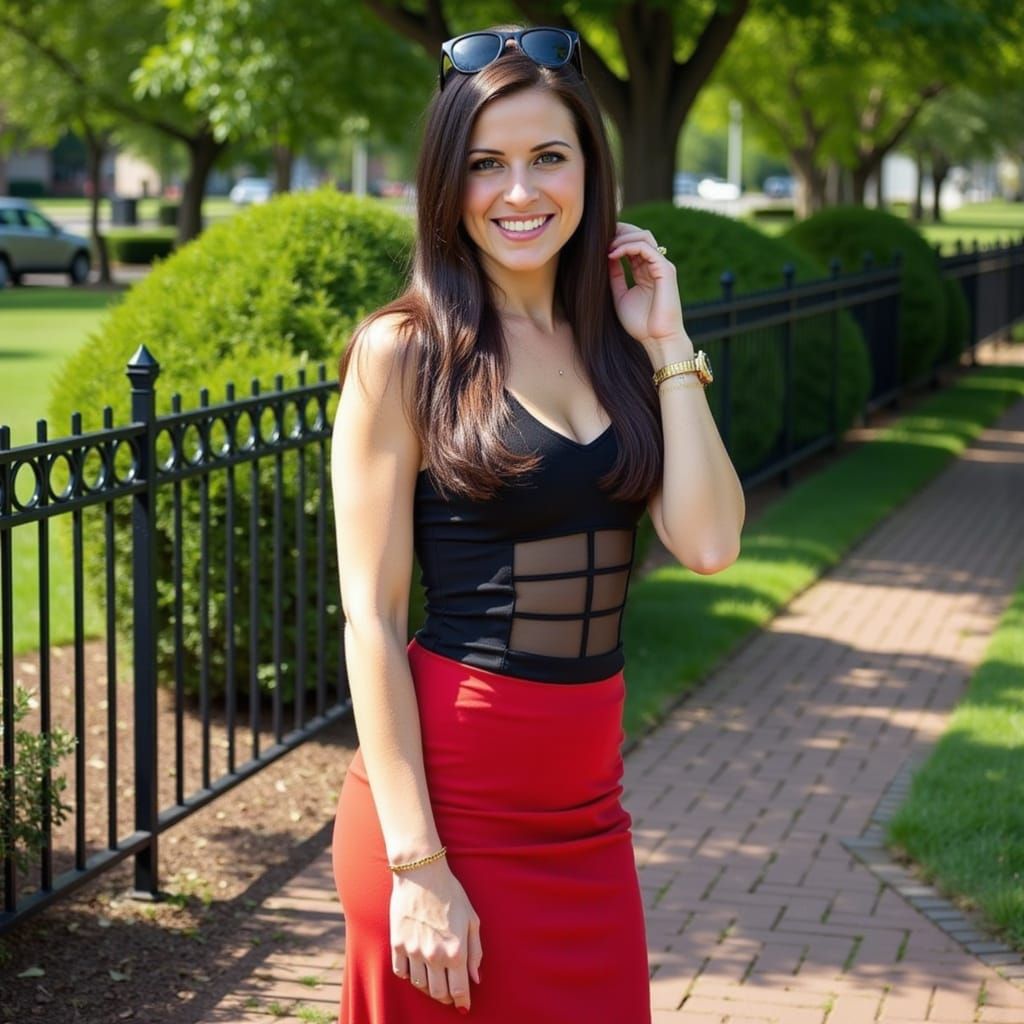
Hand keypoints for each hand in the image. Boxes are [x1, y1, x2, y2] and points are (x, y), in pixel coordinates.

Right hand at [390, 860, 482, 1013]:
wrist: (422, 873)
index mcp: (455, 951)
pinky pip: (402, 973)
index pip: (459, 990)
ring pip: (420, 986)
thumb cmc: (451, 893)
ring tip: (434, 980)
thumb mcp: (472, 919)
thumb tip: (475, 979)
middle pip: (438, 993)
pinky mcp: (397, 944)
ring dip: (429, 988)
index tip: (464, 1005)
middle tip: (450, 993)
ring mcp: (413, 951)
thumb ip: (475, 952)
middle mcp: (434, 956)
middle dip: (446, 997)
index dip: (462, 1001)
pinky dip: (410, 976)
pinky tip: (417, 968)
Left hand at [607, 221, 686, 344]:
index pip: (633, 246)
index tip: (598, 245)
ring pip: (643, 237)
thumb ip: (615, 277)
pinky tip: (612, 255)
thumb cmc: (641, 324)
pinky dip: (628, 247)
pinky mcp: (665, 270)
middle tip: (600, 238)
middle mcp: (655, 266)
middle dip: (619, 232)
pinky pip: (646, 248)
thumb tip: (606, 258)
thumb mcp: (620, 296)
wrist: (657, 340)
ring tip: (606, 248)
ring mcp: (662, 266)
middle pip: (639, 235)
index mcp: (646, 272)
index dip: (616, 240)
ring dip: (622, 238)